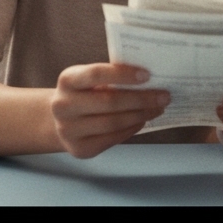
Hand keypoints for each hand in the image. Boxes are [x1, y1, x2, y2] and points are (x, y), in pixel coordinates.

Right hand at [50, 63, 167, 158]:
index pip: (96, 74)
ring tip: (158, 108)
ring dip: (141, 115)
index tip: (147, 75)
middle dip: (141, 99)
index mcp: (67, 81)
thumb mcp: (88, 80)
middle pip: (110, 102)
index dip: (122, 74)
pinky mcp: (80, 149)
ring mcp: (69, 130)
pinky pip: (113, 138)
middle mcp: (63, 106)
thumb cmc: (83, 93)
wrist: (59, 121)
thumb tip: (148, 79)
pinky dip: (132, 128)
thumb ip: (110, 77)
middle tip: (164, 96)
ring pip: (114, 122)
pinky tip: (143, 120)